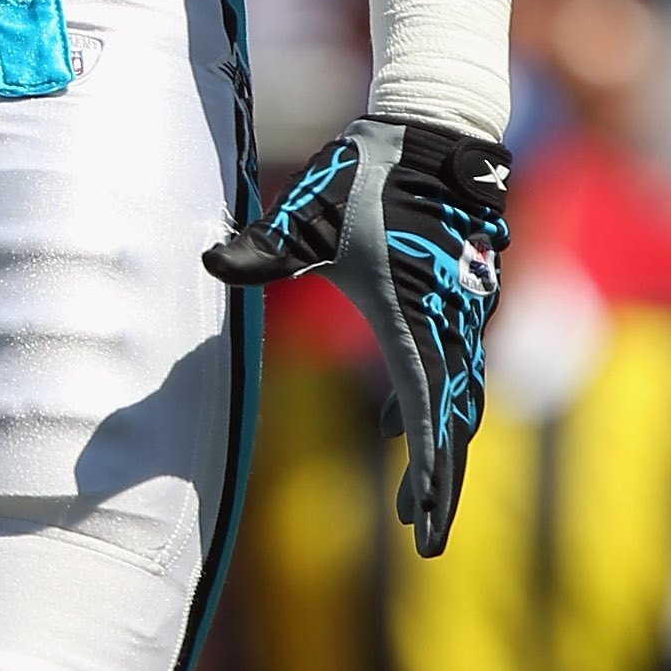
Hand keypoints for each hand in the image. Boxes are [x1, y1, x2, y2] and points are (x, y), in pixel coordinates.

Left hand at [206, 116, 508, 557]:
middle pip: (451, 425)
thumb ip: (264, 251)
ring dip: (434, 452)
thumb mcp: (310, 218)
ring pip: (453, 401)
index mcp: (412, 319)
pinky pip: (446, 369)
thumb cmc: (368, 176)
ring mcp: (459, 315)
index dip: (429, 478)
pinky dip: (426, 404)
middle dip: (439, 486)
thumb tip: (211, 261)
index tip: (426, 528)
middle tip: (423, 540)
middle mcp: (447, 325)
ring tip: (410, 505)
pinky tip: (395, 427)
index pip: (428, 417)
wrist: (431, 131)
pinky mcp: (456, 302)